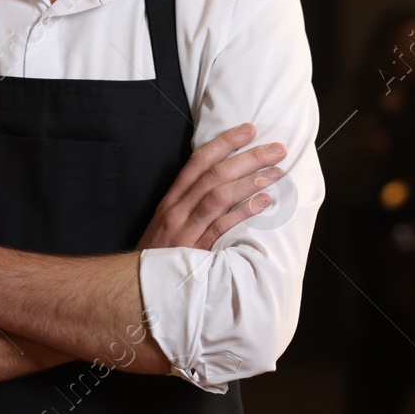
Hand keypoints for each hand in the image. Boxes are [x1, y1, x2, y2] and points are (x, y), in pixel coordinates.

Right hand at [135, 123, 285, 251]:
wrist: (137, 283)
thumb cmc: (158, 252)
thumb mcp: (167, 221)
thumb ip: (189, 202)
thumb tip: (222, 183)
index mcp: (172, 198)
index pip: (199, 161)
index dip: (225, 142)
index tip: (249, 129)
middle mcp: (178, 209)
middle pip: (215, 174)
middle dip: (249, 157)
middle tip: (277, 149)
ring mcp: (186, 228)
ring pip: (219, 195)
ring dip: (251, 180)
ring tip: (277, 172)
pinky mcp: (195, 249)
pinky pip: (222, 225)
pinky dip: (244, 211)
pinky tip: (264, 202)